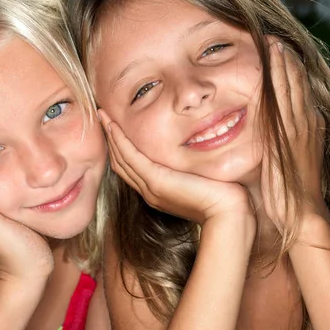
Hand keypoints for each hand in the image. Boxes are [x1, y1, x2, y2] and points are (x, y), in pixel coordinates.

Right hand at [98, 110, 254, 224]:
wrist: (227, 214)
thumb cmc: (221, 198)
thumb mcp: (200, 180)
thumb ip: (189, 170)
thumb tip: (193, 154)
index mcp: (157, 192)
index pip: (131, 167)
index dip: (120, 147)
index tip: (115, 127)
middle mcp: (149, 191)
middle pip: (120, 162)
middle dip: (110, 139)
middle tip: (101, 117)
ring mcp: (150, 187)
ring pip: (121, 158)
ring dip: (110, 135)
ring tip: (102, 116)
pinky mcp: (156, 181)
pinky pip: (131, 156)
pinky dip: (120, 140)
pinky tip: (113, 126)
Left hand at [261, 41, 327, 232]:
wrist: (302, 214)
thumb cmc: (289, 192)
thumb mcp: (284, 161)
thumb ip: (276, 144)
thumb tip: (262, 136)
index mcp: (307, 129)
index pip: (298, 94)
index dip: (289, 72)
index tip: (278, 53)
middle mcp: (307, 124)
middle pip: (297, 84)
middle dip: (286, 61)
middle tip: (274, 39)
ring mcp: (300, 128)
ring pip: (292, 87)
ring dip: (282, 63)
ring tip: (273, 42)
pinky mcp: (289, 134)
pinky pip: (283, 99)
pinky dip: (279, 78)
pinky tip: (273, 63)